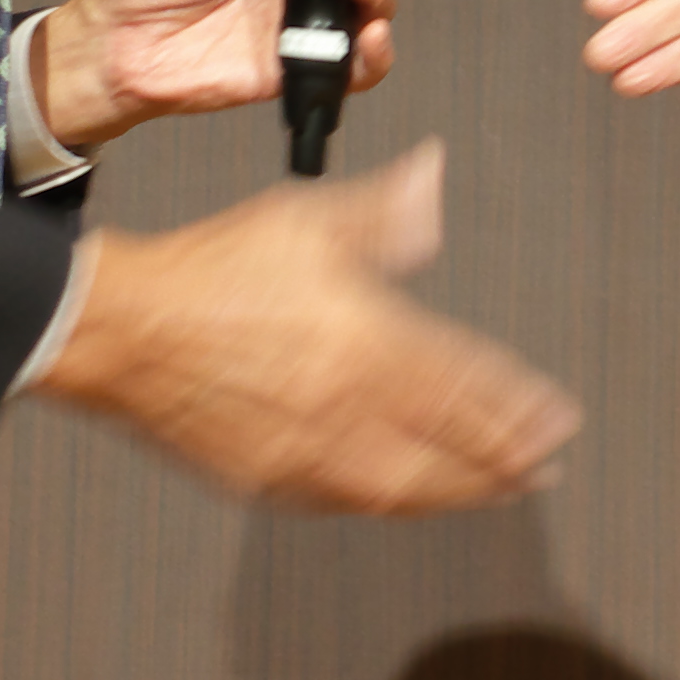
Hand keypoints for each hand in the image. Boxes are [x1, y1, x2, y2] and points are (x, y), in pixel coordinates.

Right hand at [42, 142, 576, 511]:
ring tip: (501, 488)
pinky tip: (413, 496)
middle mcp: (346, 403)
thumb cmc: (209, 271)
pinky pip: (350, 501)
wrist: (122, 331)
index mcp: (366, 338)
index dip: (519, 404)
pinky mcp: (270, 479)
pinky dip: (396, 502)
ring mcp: (309, 450)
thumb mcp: (305, 218)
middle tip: (546, 463)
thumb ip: (384, 212)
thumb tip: (434, 178)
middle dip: (508, 458)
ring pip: (408, 486)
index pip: (466, 383)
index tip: (557, 416)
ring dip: (464, 490)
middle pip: (450, 445)